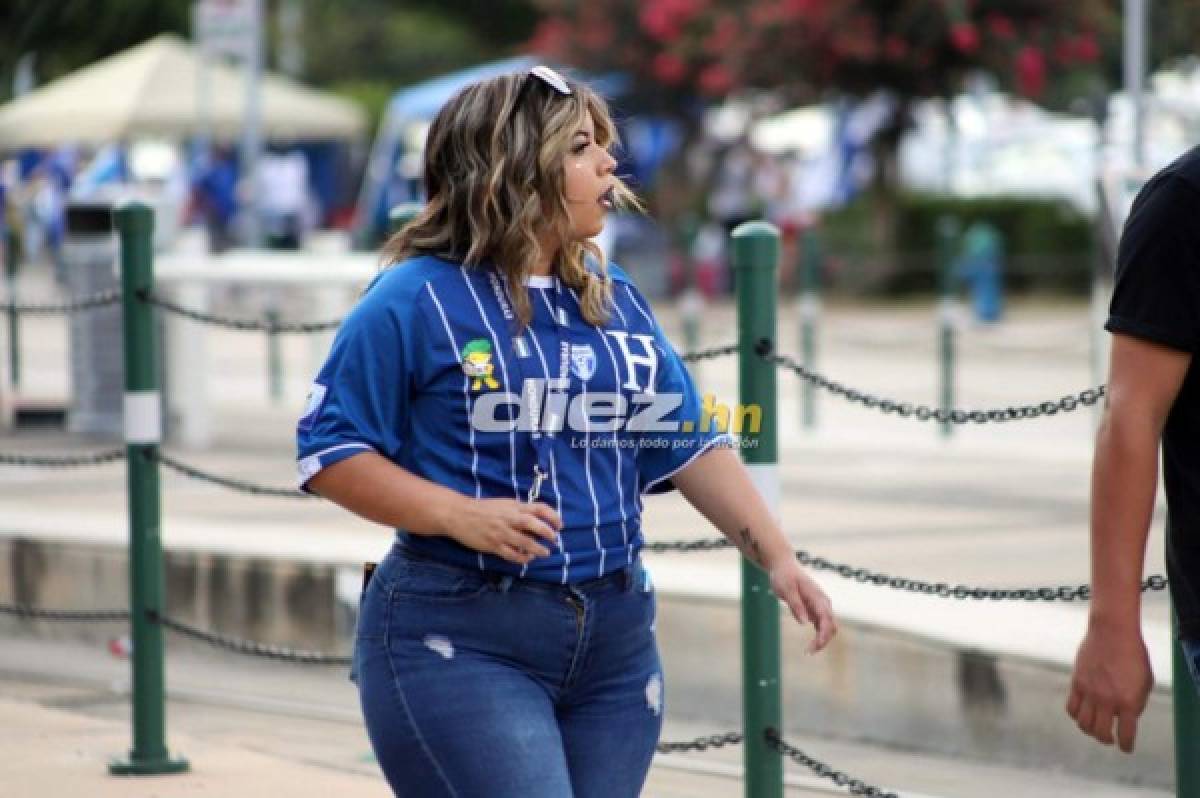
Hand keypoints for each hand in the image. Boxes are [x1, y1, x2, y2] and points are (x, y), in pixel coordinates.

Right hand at [440, 498, 562, 565]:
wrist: (459, 514)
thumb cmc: (483, 509)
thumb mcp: (504, 504)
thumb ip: (519, 510)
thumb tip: (537, 519)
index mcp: (514, 506)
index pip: (539, 508)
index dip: (553, 517)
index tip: (560, 525)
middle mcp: (509, 518)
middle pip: (534, 525)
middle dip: (548, 533)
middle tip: (555, 540)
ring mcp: (501, 533)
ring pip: (525, 542)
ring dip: (538, 549)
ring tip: (545, 553)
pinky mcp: (493, 545)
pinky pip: (512, 554)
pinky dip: (522, 558)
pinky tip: (528, 559)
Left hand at [768, 560, 836, 652]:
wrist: (784, 566)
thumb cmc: (784, 576)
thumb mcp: (786, 589)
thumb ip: (796, 605)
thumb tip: (805, 623)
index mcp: (817, 596)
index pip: (826, 619)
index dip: (824, 634)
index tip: (816, 646)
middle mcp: (823, 602)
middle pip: (831, 625)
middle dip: (823, 640)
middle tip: (809, 652)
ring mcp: (820, 606)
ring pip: (828, 627)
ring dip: (822, 640)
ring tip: (808, 651)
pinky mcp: (815, 609)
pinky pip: (822, 625)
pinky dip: (819, 636)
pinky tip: (810, 645)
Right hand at [1066, 620, 1153, 752]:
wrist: (1112, 632)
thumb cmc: (1133, 655)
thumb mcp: (1145, 682)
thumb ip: (1136, 702)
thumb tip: (1125, 715)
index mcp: (1128, 701)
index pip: (1125, 734)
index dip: (1125, 745)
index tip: (1125, 748)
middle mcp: (1107, 700)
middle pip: (1100, 732)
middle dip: (1106, 740)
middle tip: (1109, 738)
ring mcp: (1089, 692)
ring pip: (1083, 724)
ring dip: (1089, 730)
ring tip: (1095, 728)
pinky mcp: (1076, 682)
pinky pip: (1071, 708)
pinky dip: (1076, 716)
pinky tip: (1082, 713)